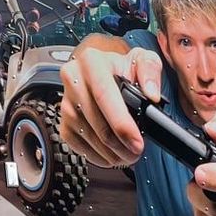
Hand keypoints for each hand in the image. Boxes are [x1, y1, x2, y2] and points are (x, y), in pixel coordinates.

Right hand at [59, 41, 161, 166]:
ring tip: (128, 154)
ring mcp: (66, 104)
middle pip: (97, 122)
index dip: (121, 123)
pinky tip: (112, 154)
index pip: (104, 95)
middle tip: (137, 151)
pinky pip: (79, 147)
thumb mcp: (142, 60)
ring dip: (112, 153)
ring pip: (89, 138)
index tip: (137, 142)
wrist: (103, 72)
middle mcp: (73, 81)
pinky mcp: (63, 123)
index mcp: (91, 61)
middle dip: (121, 144)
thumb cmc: (122, 68)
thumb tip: (151, 94)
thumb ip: (151, 71)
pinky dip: (98, 156)